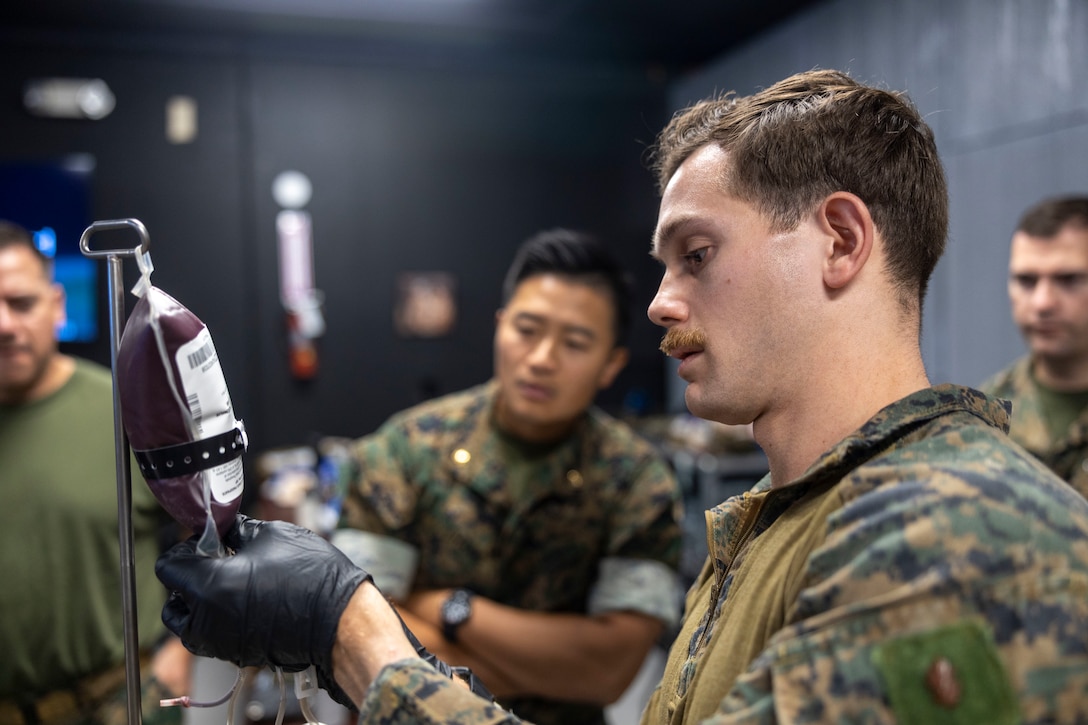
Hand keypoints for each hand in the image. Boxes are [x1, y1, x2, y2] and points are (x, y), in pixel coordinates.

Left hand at [156, 515, 369, 680]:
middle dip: (190, 577)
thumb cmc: (308, 574)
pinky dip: (219, 617)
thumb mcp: (270, 535)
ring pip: (190, 623)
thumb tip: (221, 527)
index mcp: (207, 587)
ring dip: (201, 601)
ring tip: (233, 581)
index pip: (168, 567)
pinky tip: (248, 598)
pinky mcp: (236, 654)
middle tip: (219, 560)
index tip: (208, 540)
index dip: (185, 548)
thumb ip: (236, 530)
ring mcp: (220, 643)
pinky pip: (212, 635)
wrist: (339, 618)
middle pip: (174, 599)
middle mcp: (205, 622)